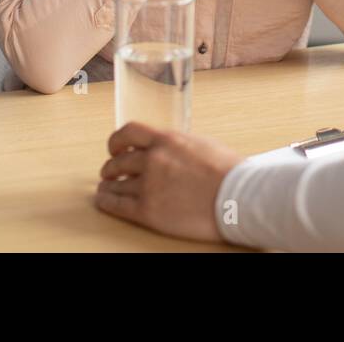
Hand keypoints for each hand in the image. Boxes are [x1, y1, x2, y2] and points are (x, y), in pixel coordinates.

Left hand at [96, 122, 242, 242]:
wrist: (238, 197)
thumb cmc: (230, 172)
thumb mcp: (201, 145)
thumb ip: (179, 147)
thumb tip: (170, 151)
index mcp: (167, 140)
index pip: (128, 132)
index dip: (117, 141)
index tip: (115, 148)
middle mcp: (153, 159)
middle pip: (118, 160)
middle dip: (112, 166)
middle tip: (111, 171)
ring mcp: (148, 185)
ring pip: (114, 183)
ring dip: (108, 185)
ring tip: (106, 188)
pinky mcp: (147, 210)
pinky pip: (117, 205)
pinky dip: (107, 202)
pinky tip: (105, 201)